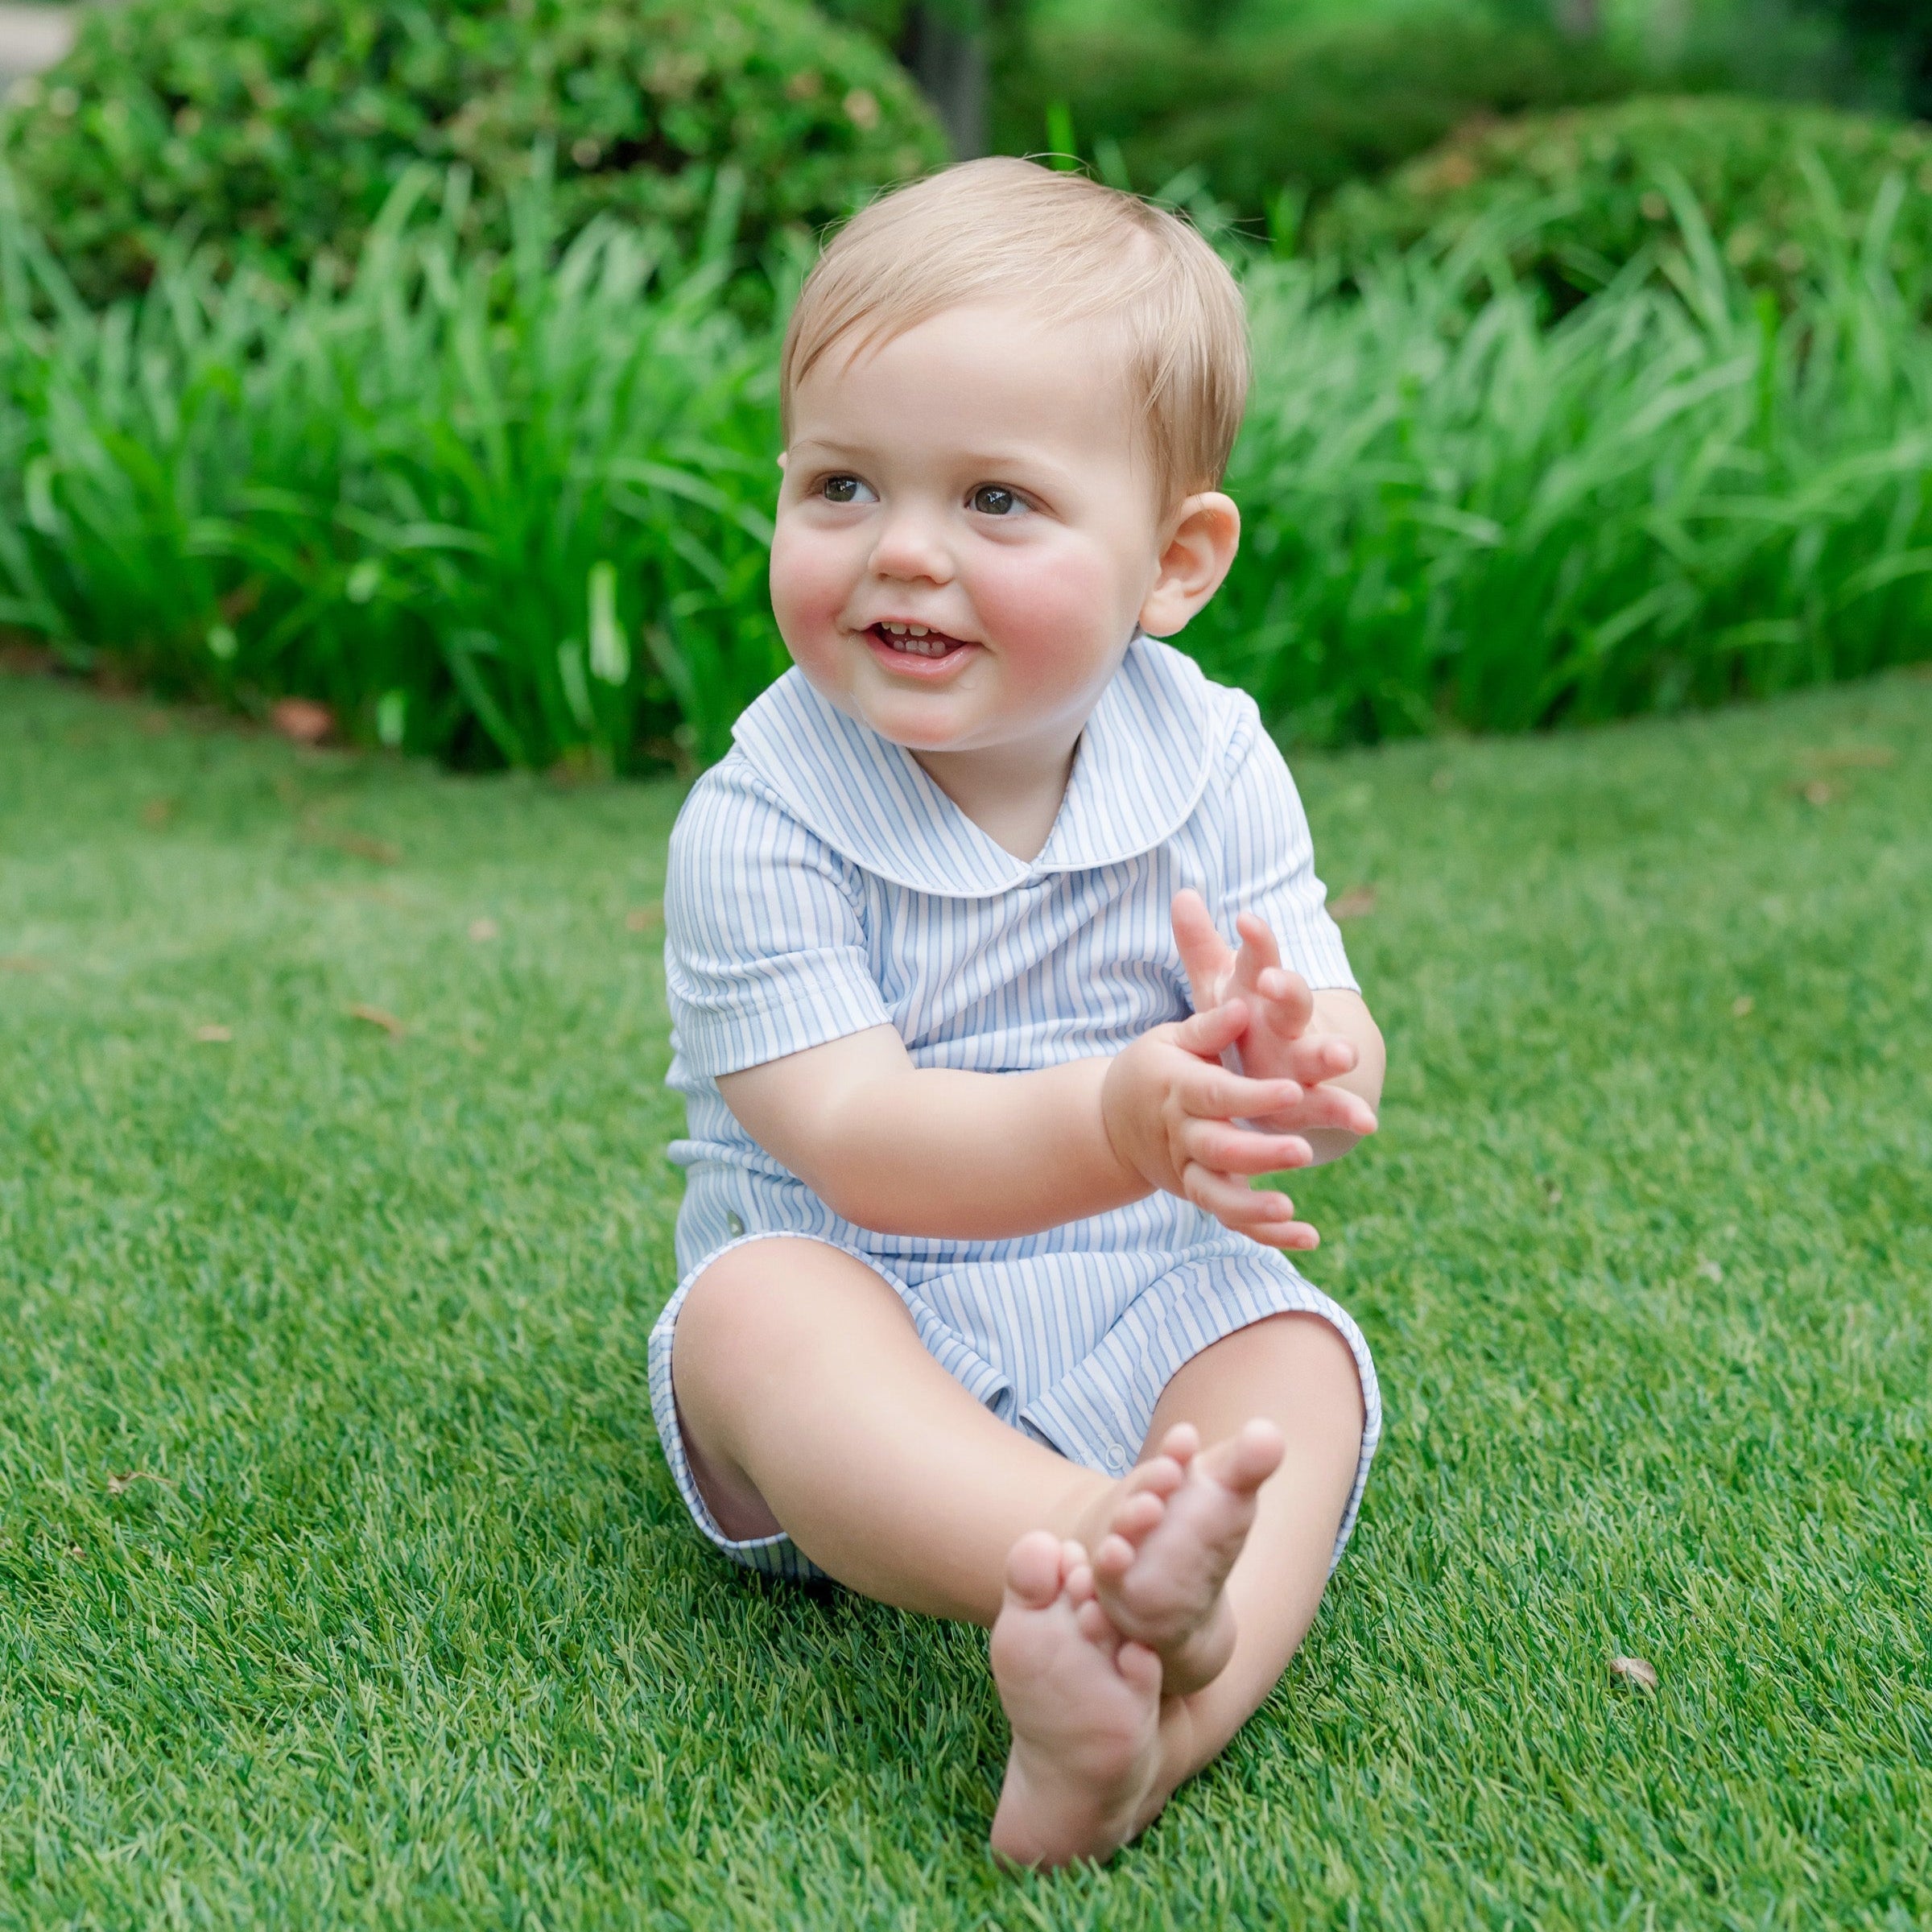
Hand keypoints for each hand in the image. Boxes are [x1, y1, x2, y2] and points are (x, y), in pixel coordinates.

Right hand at [1101, 998, 1322, 1249]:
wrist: (1112, 1121)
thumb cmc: (1156, 1068)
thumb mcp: (1171, 1039)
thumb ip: (1209, 1028)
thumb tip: (1242, 1007)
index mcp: (1178, 1088)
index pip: (1214, 1094)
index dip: (1252, 1096)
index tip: (1293, 1090)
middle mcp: (1181, 1134)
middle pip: (1217, 1149)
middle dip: (1259, 1153)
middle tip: (1303, 1150)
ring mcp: (1187, 1170)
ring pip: (1215, 1195)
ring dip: (1251, 1206)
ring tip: (1288, 1209)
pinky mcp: (1197, 1194)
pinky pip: (1230, 1219)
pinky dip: (1267, 1233)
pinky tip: (1308, 1237)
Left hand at [1170, 890, 1377, 1141]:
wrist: (1289, 1061)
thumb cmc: (1245, 1015)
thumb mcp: (1218, 982)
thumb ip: (1201, 943)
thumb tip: (1182, 893)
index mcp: (1260, 989)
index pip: (1259, 958)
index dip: (1255, 939)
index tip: (1244, 918)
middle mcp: (1286, 1020)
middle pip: (1291, 1001)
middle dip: (1286, 991)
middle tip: (1275, 982)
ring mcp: (1302, 1058)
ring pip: (1317, 1053)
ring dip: (1330, 1054)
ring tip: (1346, 1056)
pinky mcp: (1311, 1098)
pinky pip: (1330, 1106)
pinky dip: (1349, 1114)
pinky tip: (1367, 1123)